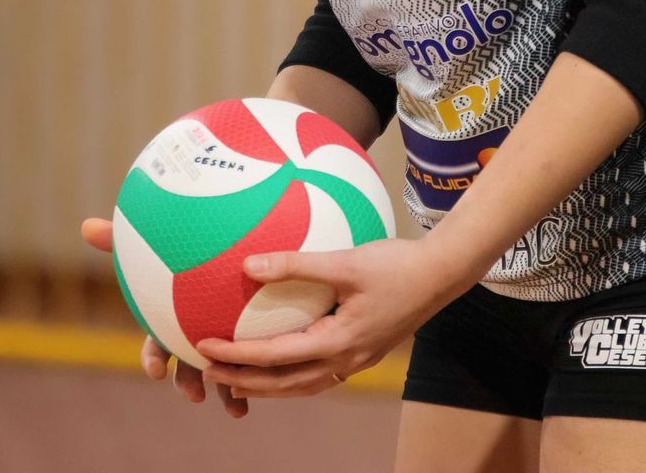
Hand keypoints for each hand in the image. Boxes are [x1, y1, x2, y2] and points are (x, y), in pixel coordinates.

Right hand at [80, 217, 247, 418]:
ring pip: (225, 372)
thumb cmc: (188, 241)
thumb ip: (126, 237)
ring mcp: (226, 338)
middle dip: (189, 384)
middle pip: (189, 366)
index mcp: (172, 318)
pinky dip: (263, 374)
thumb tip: (84, 225)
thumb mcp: (160, 237)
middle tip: (194, 395)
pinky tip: (274, 382)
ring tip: (237, 409)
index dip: (153, 359)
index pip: (157, 344)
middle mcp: (196, 333)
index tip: (155, 370)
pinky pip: (259, 360)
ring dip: (228, 392)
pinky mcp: (254, 337)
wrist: (234, 238)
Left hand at [195, 237, 464, 398]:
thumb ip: (296, 264)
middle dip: (244, 380)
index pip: (275, 356)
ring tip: (236, 379)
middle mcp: (346, 360)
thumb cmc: (395, 264)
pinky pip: (318, 375)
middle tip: (206, 372)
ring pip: (302, 385)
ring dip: (267, 385)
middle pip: (285, 383)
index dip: (237, 355)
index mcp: (338, 342)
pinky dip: (291, 376)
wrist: (442, 274)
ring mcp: (356, 361)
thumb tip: (248, 264)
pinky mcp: (363, 352)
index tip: (204, 347)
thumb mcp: (344, 261)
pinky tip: (280, 363)